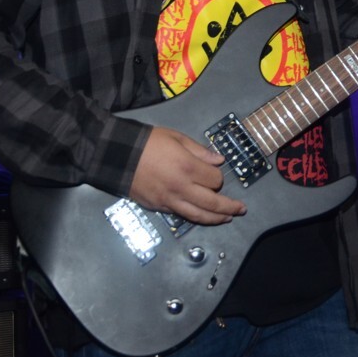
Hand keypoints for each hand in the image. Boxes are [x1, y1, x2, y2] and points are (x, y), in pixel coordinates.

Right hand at [128, 126, 246, 224]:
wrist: (117, 156)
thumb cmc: (148, 143)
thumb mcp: (176, 138)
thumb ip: (200, 151)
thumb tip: (219, 161)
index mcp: (188, 168)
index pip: (215, 180)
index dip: (218, 177)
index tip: (214, 172)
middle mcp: (181, 188)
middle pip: (212, 203)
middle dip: (229, 207)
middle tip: (241, 209)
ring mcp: (169, 201)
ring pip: (198, 215)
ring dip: (216, 218)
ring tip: (227, 218)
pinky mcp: (158, 208)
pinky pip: (181, 216)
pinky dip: (195, 217)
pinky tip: (202, 216)